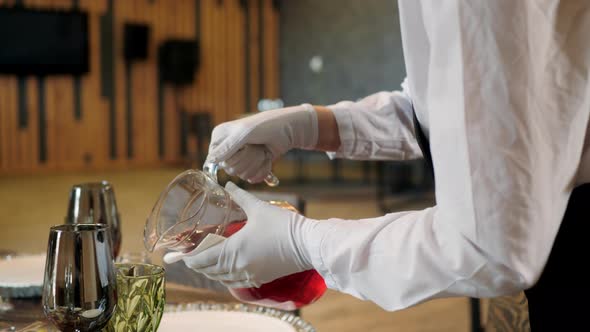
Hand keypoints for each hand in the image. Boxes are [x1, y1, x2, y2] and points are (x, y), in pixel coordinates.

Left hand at [176, 182, 316, 287]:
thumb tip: (227, 184)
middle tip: (191, 257)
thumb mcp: (258, 207)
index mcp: (233, 250)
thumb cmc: (283, 225)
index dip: (189, 258)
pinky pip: (235, 282)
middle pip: (209, 271)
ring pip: (221, 279)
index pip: (202, 259)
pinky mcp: (260, 279)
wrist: (307, 244)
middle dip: (198, 265)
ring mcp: (250, 275)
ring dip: (211, 272)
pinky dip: (226, 277)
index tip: (180, 255)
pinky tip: (226, 271)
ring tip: (206, 262)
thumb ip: (240, 196)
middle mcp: (238, 266)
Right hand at [207, 104, 317, 182]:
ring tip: (262, 150)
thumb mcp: (245, 133)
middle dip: (247, 159)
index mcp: (220, 137)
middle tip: (255, 146)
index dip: (230, 157)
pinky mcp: (252, 166)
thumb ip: (227, 147)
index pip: (215, 159)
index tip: (242, 147)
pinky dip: (262, 169)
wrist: (289, 130)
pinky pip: (252, 178)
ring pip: (242, 175)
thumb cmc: (266, 125)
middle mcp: (228, 148)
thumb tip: (211, 161)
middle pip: (230, 169)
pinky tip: (267, 158)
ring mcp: (241, 158)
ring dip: (256, 163)